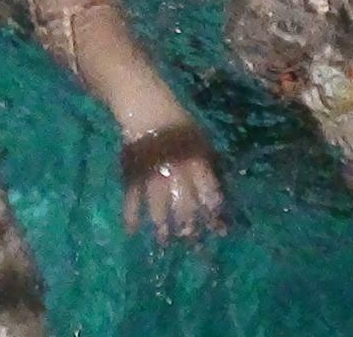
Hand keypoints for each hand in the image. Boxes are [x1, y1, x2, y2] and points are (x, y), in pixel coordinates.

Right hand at [120, 123, 225, 242]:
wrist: (148, 110)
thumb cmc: (180, 127)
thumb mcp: (202, 143)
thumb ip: (211, 167)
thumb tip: (222, 195)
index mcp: (196, 162)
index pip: (208, 192)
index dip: (214, 212)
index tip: (219, 232)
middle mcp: (177, 170)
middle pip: (185, 203)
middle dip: (189, 225)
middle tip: (190, 242)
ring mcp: (154, 173)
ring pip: (159, 204)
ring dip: (162, 225)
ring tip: (164, 241)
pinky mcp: (134, 172)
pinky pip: (132, 197)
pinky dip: (130, 214)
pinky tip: (132, 230)